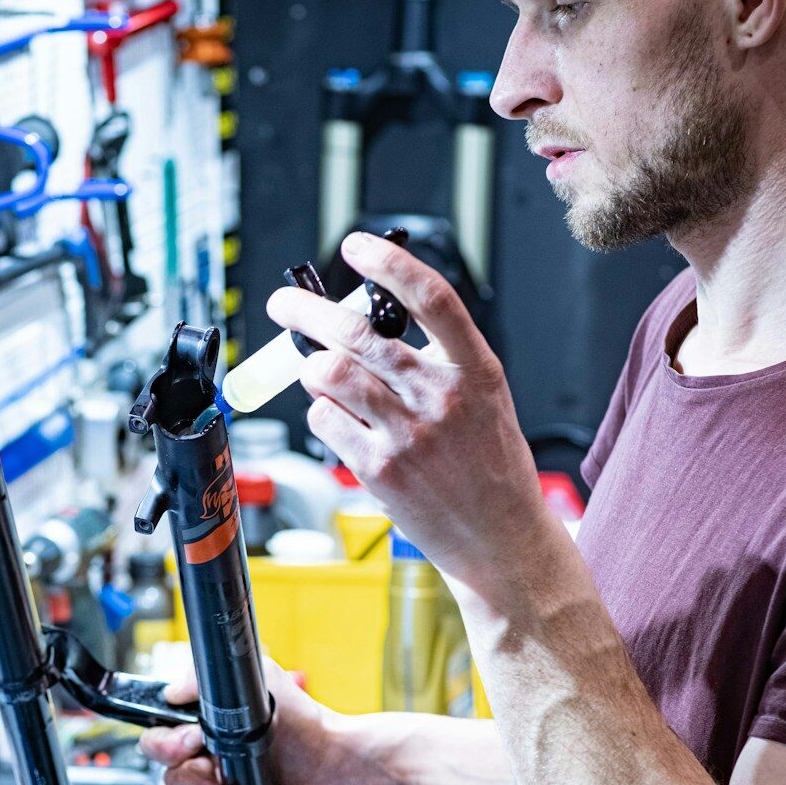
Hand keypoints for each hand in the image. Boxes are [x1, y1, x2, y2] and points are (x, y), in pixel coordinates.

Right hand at [138, 657, 351, 784]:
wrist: (337, 770)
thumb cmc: (307, 725)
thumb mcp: (261, 680)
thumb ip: (206, 679)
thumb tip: (172, 691)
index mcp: (208, 724)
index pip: (160, 736)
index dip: (169, 746)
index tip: (193, 745)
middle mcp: (209, 755)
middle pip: (171, 778)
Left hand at [268, 232, 557, 593]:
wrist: (502, 540)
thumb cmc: (489, 466)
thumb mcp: (483, 401)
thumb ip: (434, 363)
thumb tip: (359, 332)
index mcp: (476, 370)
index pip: (430, 297)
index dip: (389, 263)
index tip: (355, 245)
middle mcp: (442, 396)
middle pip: (358, 334)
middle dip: (307, 312)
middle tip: (283, 305)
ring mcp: (409, 434)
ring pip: (330, 375)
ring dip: (313, 369)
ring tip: (320, 374)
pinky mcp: (380, 470)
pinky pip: (326, 421)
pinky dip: (322, 413)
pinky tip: (340, 421)